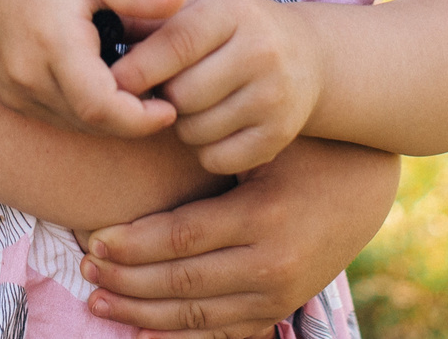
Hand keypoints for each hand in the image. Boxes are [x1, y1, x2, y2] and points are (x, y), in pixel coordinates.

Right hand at [0, 0, 185, 137]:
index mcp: (51, 41)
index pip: (101, 106)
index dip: (141, 117)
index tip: (171, 106)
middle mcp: (25, 74)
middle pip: (91, 122)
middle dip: (132, 119)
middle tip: (164, 97)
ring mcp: (12, 89)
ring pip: (73, 124)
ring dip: (109, 117)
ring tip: (138, 89)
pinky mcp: (7, 95)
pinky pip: (55, 116)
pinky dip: (84, 111)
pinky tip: (103, 85)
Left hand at [77, 137, 400, 337]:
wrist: (363, 184)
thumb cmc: (299, 148)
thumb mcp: (257, 141)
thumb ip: (205, 145)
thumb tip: (134, 129)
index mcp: (262, 216)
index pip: (181, 239)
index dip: (132, 244)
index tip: (93, 239)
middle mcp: (271, 264)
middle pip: (182, 283)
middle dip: (127, 279)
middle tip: (84, 267)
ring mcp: (279, 294)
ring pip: (196, 316)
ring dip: (142, 313)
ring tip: (98, 298)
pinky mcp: (280, 308)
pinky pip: (223, 333)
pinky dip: (179, 338)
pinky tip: (141, 333)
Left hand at [111, 0, 320, 173]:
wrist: (306, 55)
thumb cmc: (233, 29)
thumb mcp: (199, 7)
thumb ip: (152, 21)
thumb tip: (100, 40)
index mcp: (232, 11)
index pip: (176, 42)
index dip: (139, 67)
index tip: (113, 81)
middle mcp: (260, 51)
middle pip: (181, 94)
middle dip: (160, 98)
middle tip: (162, 91)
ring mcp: (274, 95)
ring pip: (195, 130)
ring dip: (180, 125)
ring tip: (190, 105)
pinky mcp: (280, 134)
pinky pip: (217, 158)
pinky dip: (204, 149)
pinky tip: (210, 126)